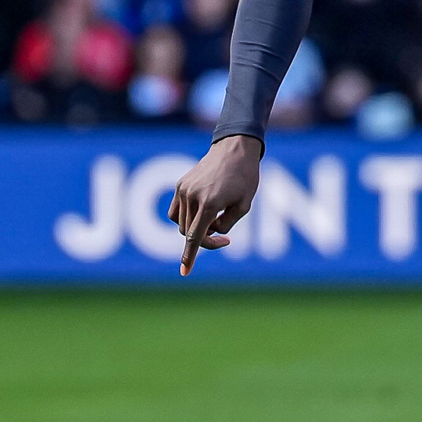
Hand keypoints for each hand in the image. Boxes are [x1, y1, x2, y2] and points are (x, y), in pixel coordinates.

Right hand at [169, 135, 263, 274]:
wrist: (235, 149)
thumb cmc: (246, 177)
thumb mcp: (245, 205)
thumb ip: (227, 224)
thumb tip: (210, 233)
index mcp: (210, 203)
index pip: (195, 237)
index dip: (190, 256)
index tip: (185, 272)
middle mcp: (192, 197)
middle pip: (189, 232)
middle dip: (205, 240)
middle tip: (225, 239)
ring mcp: (183, 190)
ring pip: (180, 223)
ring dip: (195, 228)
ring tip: (217, 218)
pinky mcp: (179, 185)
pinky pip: (175, 211)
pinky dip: (185, 218)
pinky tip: (202, 214)